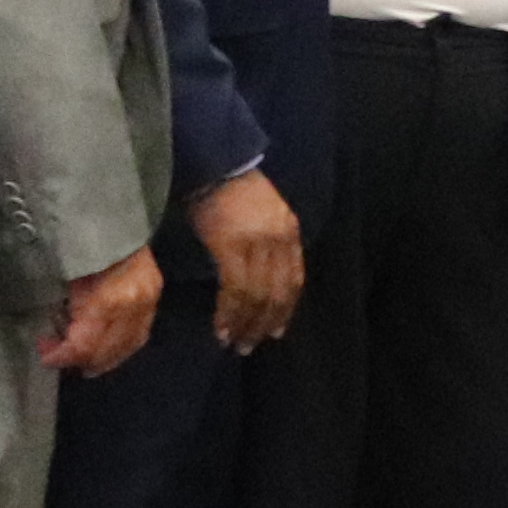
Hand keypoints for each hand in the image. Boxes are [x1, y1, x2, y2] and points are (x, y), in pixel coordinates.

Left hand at [43, 244, 164, 377]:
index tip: (44, 352)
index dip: (62, 355)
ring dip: (103, 359)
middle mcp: (134, 307)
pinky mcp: (154, 298)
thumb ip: (68, 309)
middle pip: (108, 351)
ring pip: (128, 346)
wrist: (115, 219)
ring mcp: (149, 303)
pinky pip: (140, 334)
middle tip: (60, 359)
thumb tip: (60, 333)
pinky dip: (121, 347)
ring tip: (84, 363)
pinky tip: (108, 351)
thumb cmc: (81, 243)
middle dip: (80, 359)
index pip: (86, 344)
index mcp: (108, 301)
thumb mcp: (65, 278)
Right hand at [187, 168, 305, 354]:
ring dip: (245, 323)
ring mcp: (256, 243)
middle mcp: (279, 240)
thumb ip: (266, 241)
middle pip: (278, 292)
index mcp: (288, 232)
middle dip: (265, 323)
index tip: (276, 331)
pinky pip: (235, 289)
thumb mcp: (262, 214)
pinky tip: (222, 326)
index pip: (294, 279)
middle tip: (250, 345)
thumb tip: (259, 273)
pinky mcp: (231, 246)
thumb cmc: (231, 188)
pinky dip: (230, 312)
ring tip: (235, 343)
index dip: (286, 309)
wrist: (213, 162)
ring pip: (257, 295)